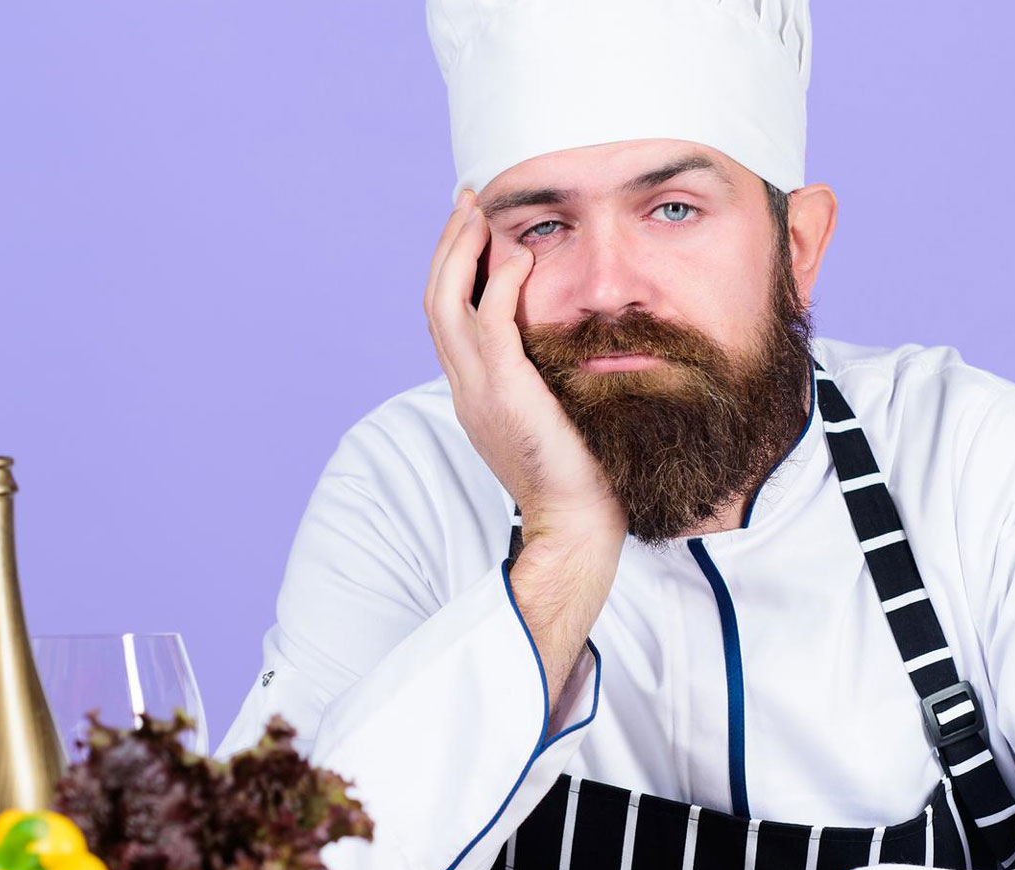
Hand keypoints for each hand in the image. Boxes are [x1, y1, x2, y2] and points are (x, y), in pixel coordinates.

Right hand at [424, 191, 623, 543]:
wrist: (579, 521)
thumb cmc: (580, 475)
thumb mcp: (551, 416)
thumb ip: (542, 378)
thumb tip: (565, 345)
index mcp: (472, 392)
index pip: (446, 317)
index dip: (452, 268)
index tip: (471, 229)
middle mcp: (464, 387)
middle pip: (435, 299)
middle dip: (448, 245)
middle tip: (468, 203)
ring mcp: (477, 390)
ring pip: (446, 302)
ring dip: (461, 251)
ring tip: (480, 212)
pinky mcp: (504, 392)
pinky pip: (488, 322)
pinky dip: (498, 283)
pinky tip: (520, 256)